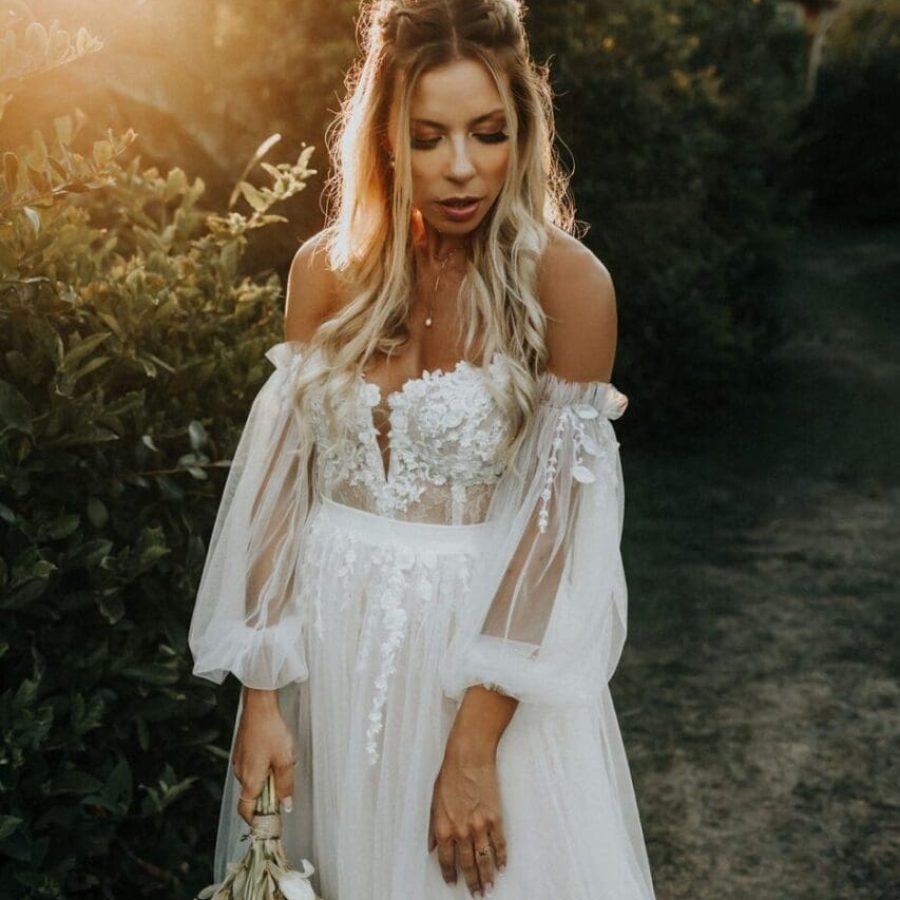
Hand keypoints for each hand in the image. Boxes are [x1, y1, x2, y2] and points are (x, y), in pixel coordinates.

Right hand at [233, 688, 294, 823]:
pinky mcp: (241, 751)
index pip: (246, 810)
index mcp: (249, 779)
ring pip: (252, 780)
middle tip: (283, 788)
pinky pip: (251, 767)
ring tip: (281, 764)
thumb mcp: (285, 760)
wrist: (258, 707)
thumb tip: (286, 806)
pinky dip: (262, 768)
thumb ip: (286, 785)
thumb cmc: (271, 731)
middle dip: (267, 796)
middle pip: (251, 795)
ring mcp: (239, 761)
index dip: (256, 820)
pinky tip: (273, 754)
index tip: (268, 822)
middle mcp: (240, 773)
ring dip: (266, 779)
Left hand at [428, 744, 507, 897]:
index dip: (450, 874)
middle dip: (472, 882)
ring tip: (489, 888)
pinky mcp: (495, 818)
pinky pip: (499, 844)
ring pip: (484, 860)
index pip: (447, 860)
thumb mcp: (433, 802)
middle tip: (476, 894)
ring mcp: (480, 827)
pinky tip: (501, 866)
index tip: (453, 883)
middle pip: (468, 865)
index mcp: (444, 828)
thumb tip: (432, 848)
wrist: (469, 758)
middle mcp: (462, 832)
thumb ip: (432, 828)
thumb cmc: (449, 775)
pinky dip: (501, 857)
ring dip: (487, 876)